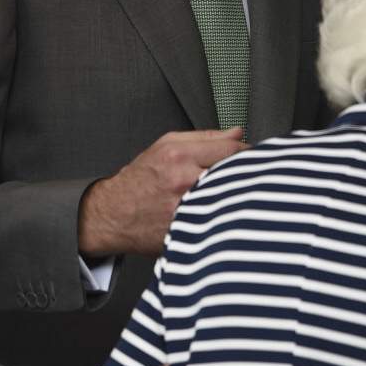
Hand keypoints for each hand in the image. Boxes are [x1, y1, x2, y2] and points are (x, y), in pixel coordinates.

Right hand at [78, 129, 243, 255]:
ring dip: (242, 195)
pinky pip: (220, 222)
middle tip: (251, 175)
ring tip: (241, 194)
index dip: (247, 151)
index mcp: (178, 156)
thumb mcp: (166, 146)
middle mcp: (183, 181)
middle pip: (235, 173)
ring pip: (232, 199)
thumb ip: (205, 137)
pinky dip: (229, 217)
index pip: (230, 149)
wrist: (113, 214)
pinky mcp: (188, 233)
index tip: (252, 155)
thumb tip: (238, 133)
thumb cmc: (140, 181)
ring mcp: (186, 209)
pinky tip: (226, 213)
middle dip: (248, 173)